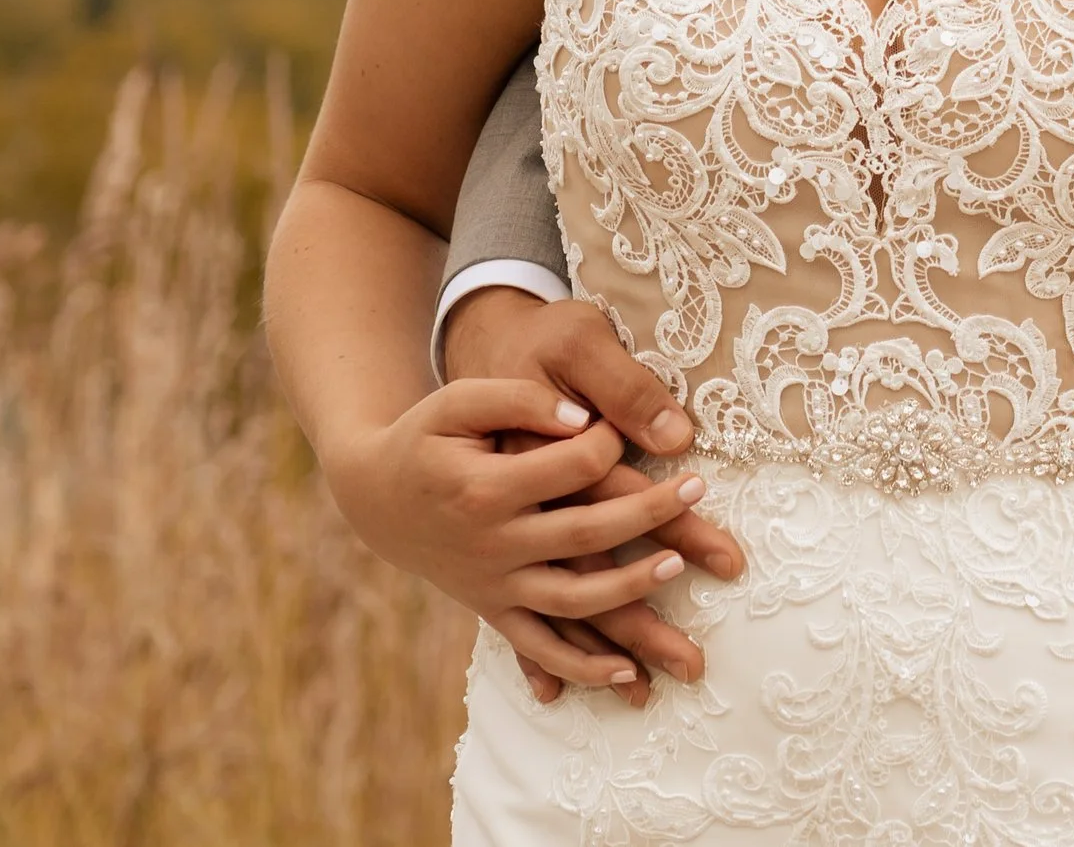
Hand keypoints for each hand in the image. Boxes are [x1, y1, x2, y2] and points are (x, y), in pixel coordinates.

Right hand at [319, 378, 711, 705]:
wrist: (375, 494)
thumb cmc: (426, 435)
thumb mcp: (460, 400)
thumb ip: (520, 401)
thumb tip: (584, 417)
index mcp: (486, 488)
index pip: (570, 467)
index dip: (607, 442)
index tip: (625, 426)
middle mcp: (492, 546)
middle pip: (584, 535)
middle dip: (648, 515)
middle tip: (698, 490)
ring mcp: (493, 585)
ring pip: (571, 601)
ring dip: (629, 591)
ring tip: (678, 566)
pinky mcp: (493, 608)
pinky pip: (539, 646)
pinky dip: (581, 665)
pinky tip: (625, 673)